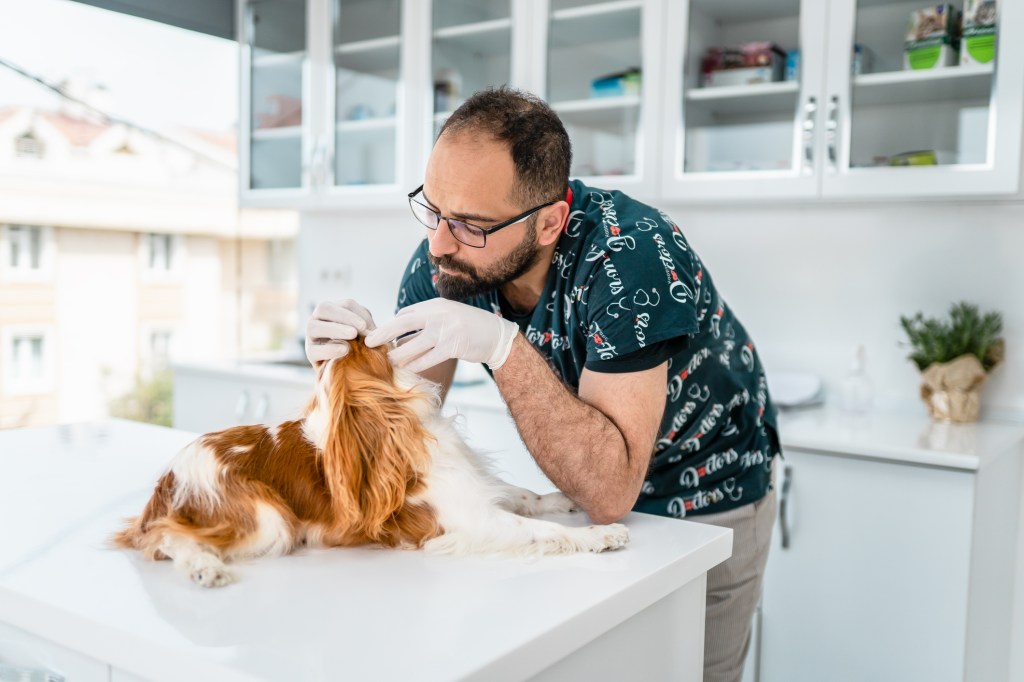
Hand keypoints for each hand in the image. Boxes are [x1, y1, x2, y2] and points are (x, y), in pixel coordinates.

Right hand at [305, 299, 374, 364]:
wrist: (352, 372)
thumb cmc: (362, 349)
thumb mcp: (368, 336)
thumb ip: (370, 330)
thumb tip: (371, 332)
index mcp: (336, 311)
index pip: (345, 305)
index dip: (356, 313)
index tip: (366, 325)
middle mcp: (319, 319)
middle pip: (324, 308)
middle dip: (344, 316)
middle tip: (361, 327)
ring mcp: (311, 336)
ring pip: (314, 326)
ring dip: (335, 329)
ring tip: (352, 336)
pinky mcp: (310, 354)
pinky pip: (315, 350)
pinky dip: (330, 349)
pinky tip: (344, 350)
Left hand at [364, 299, 518, 373]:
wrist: (496, 335)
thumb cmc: (469, 327)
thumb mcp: (447, 315)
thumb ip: (426, 320)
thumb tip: (399, 332)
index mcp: (435, 304)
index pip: (406, 314)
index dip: (390, 326)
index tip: (377, 335)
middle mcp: (439, 314)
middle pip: (403, 323)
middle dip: (383, 333)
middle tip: (368, 342)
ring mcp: (446, 330)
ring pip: (413, 344)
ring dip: (397, 355)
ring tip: (387, 362)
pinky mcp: (453, 346)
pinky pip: (427, 358)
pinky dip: (415, 364)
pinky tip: (406, 369)